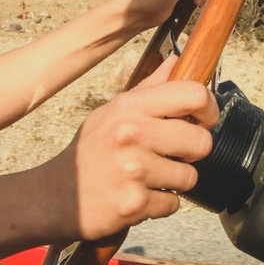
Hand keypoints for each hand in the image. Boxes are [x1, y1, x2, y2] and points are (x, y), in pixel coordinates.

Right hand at [36, 79, 218, 240]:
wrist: (55, 196)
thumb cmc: (90, 152)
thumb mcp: (113, 111)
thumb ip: (150, 88)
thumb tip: (179, 60)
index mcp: (130, 107)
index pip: (193, 94)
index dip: (209, 108)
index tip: (204, 119)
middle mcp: (132, 134)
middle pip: (201, 142)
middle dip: (191, 153)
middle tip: (170, 155)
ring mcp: (133, 170)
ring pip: (190, 177)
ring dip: (174, 181)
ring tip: (149, 177)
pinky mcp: (134, 203)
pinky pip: (173, 204)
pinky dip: (160, 204)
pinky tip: (139, 195)